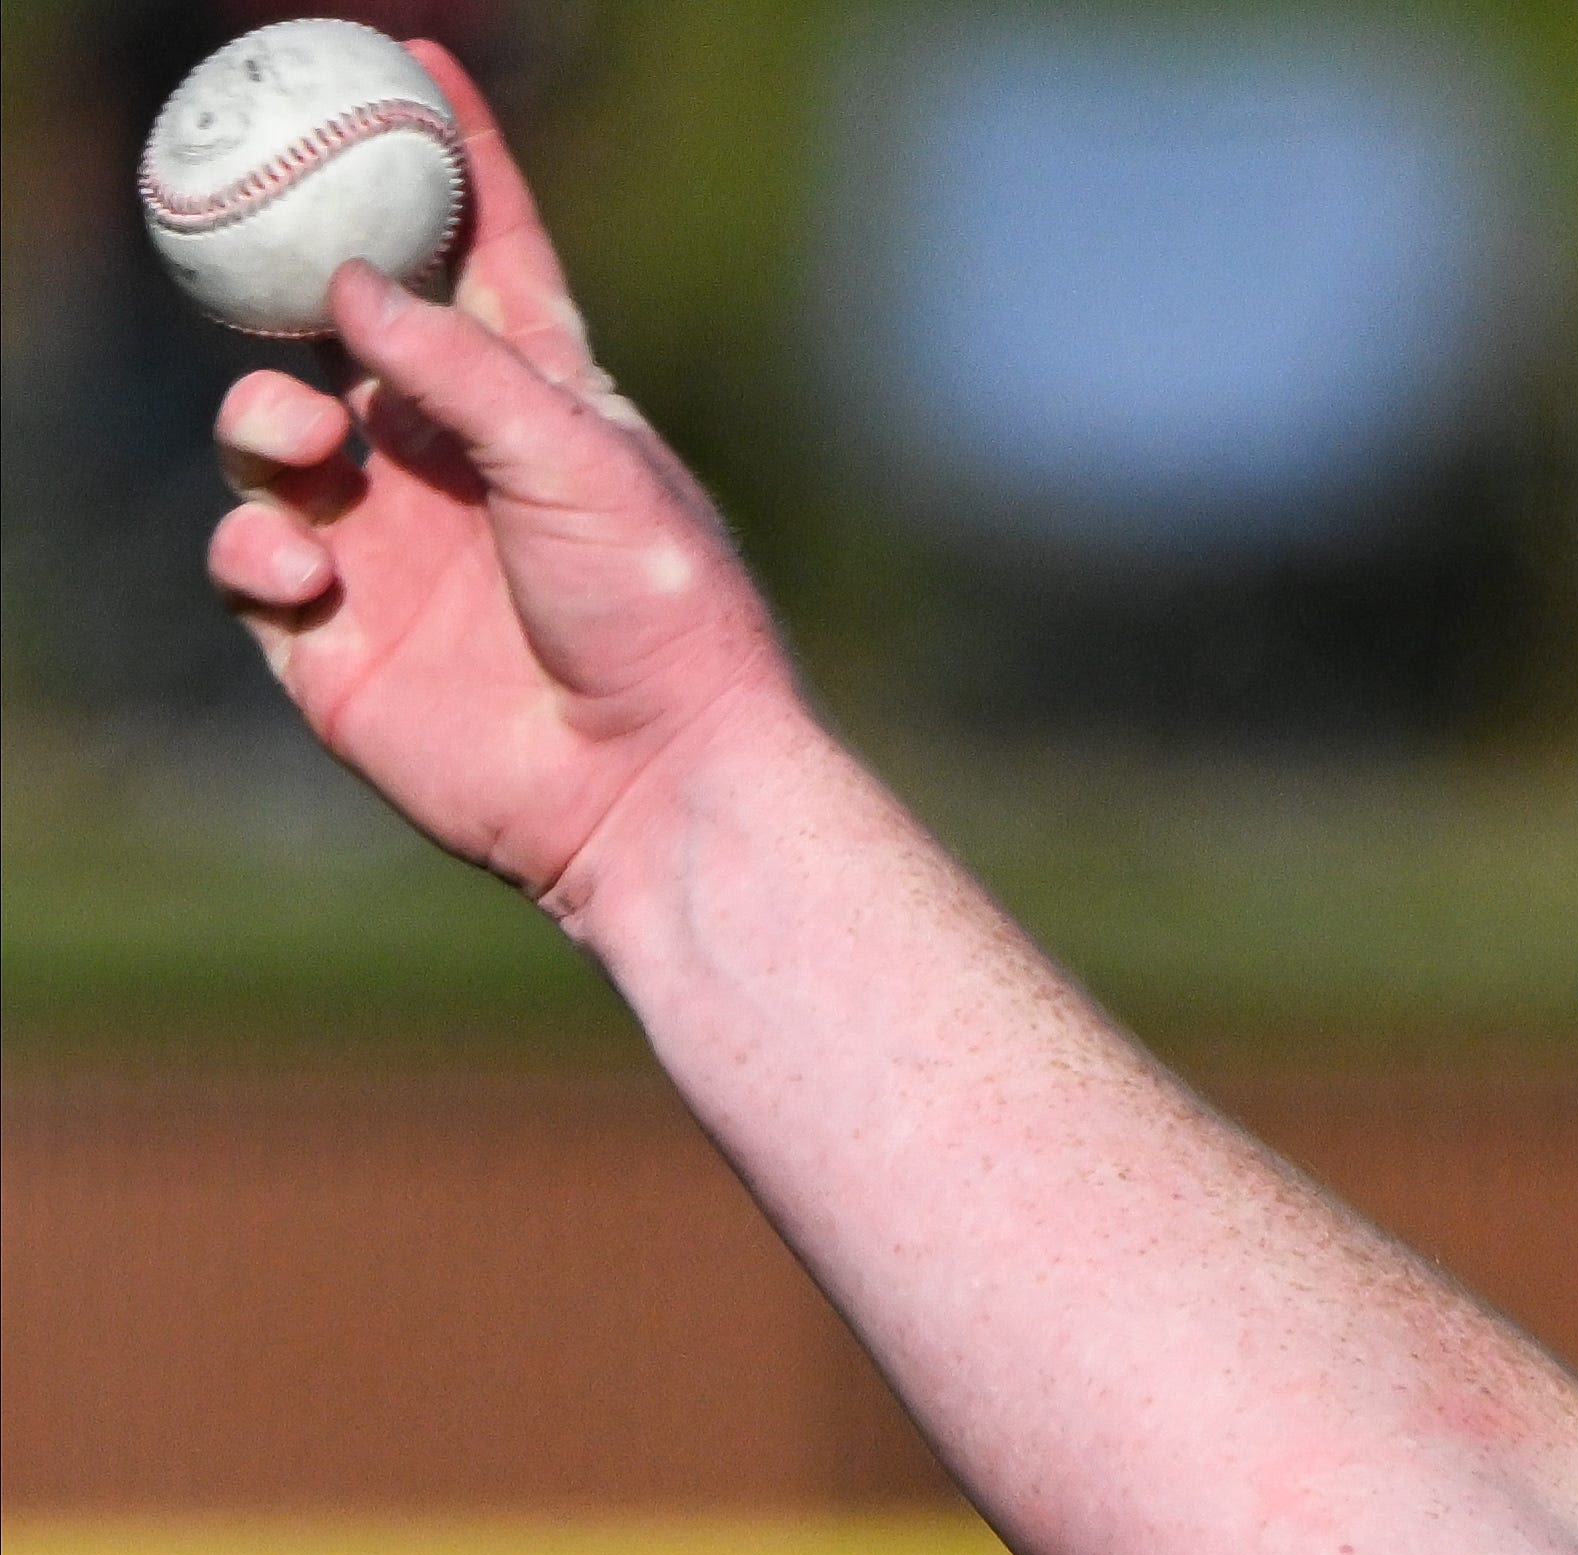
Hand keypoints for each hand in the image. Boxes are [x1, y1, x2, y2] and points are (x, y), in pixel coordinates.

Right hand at [202, 44, 793, 907]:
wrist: (659, 789)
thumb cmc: (659, 620)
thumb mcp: (578, 456)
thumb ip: (459, 362)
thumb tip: (350, 281)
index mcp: (534, 407)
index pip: (482, 257)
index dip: (451, 160)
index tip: (412, 60)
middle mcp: (450, 468)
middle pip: (334, 340)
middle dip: (293, 301)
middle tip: (288, 291)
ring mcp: (387, 553)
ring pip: (265, 439)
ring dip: (258, 422)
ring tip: (307, 450)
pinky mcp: (337, 644)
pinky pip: (249, 557)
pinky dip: (255, 542)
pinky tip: (309, 564)